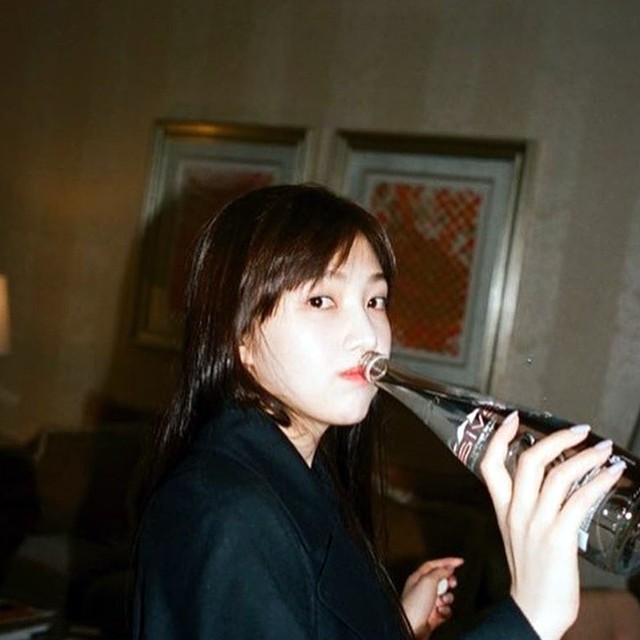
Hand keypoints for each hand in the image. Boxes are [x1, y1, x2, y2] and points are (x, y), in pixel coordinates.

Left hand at [400, 557, 463, 638]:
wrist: (412, 628)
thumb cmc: (414, 605)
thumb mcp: (428, 581)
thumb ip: (440, 572)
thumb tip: (448, 568)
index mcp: (418, 577)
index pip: (434, 564)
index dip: (447, 561)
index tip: (460, 561)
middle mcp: (422, 589)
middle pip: (441, 579)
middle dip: (449, 581)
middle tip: (452, 583)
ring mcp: (428, 602)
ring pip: (446, 595)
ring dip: (447, 598)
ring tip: (442, 602)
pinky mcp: (433, 615)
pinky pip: (446, 610)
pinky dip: (446, 611)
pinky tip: (440, 612)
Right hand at [480, 412, 623, 639]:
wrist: (534, 610)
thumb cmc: (531, 572)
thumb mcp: (517, 533)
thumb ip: (526, 507)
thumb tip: (551, 483)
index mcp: (503, 509)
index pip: (490, 464)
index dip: (500, 438)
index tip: (513, 417)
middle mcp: (516, 511)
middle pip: (528, 462)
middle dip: (555, 439)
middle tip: (579, 430)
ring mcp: (536, 523)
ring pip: (558, 476)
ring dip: (585, 458)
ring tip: (604, 450)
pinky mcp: (558, 538)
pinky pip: (579, 501)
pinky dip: (598, 483)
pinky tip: (612, 475)